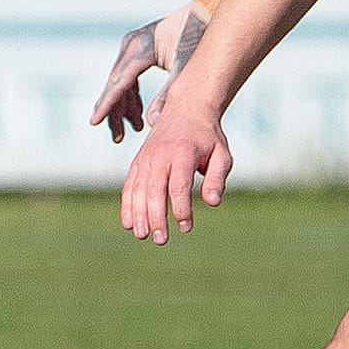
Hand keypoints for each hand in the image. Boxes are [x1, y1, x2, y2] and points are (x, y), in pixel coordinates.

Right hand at [89, 1, 204, 143]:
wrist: (206, 14)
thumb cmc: (199, 38)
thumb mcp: (186, 69)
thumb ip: (169, 94)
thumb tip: (153, 123)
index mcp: (140, 47)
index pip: (120, 81)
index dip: (107, 104)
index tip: (94, 122)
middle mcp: (131, 45)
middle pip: (115, 84)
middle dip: (115, 111)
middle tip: (118, 138)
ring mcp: (132, 47)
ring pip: (120, 83)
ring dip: (124, 107)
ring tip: (134, 129)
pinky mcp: (138, 52)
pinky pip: (128, 78)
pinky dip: (132, 97)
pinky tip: (137, 115)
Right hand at [120, 93, 232, 244]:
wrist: (186, 109)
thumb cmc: (208, 138)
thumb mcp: (222, 154)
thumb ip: (217, 178)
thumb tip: (212, 203)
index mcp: (183, 152)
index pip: (179, 185)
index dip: (181, 208)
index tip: (186, 227)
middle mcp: (160, 155)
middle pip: (154, 189)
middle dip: (155, 217)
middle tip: (161, 239)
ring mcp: (146, 157)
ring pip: (139, 189)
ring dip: (138, 214)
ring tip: (142, 235)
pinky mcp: (138, 161)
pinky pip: (129, 185)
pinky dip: (127, 204)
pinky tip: (128, 223)